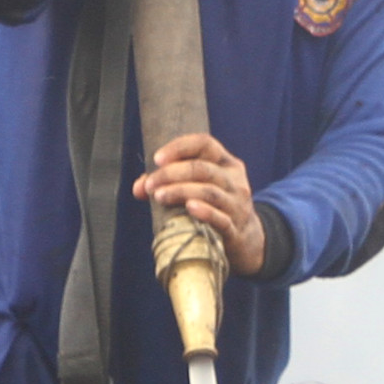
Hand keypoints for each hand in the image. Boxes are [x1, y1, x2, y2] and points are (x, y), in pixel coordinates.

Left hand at [133, 132, 266, 276]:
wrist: (245, 239)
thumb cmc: (214, 207)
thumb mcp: (199, 188)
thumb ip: (168, 183)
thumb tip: (138, 187)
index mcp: (226, 163)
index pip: (205, 144)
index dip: (180, 147)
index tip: (156, 159)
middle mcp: (234, 180)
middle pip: (203, 169)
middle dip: (172, 174)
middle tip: (150, 185)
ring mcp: (237, 204)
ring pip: (209, 192)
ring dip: (181, 191)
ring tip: (159, 196)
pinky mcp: (235, 228)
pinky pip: (221, 218)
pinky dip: (205, 212)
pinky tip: (189, 208)